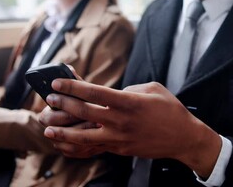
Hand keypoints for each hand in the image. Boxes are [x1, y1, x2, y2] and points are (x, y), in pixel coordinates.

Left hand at [39, 80, 221, 176]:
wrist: (184, 138)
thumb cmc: (171, 110)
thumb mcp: (153, 89)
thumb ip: (130, 89)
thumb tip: (113, 94)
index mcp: (129, 102)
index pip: (93, 92)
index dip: (72, 87)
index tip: (57, 83)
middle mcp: (121, 121)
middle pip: (84, 112)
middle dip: (64, 105)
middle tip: (50, 99)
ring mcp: (120, 138)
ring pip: (84, 136)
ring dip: (64, 132)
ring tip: (48, 129)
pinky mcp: (121, 149)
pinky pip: (96, 147)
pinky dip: (79, 145)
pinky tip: (68, 143)